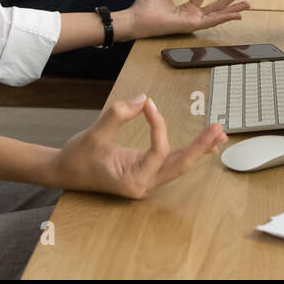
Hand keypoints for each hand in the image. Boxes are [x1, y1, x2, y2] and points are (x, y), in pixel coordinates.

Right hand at [50, 94, 226, 198]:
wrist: (64, 172)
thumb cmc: (77, 157)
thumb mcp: (94, 134)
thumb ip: (118, 115)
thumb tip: (143, 99)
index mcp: (132, 180)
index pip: (158, 151)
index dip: (158, 125)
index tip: (148, 104)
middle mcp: (144, 184)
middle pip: (180, 164)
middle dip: (200, 146)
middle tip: (218, 128)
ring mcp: (147, 180)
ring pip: (179, 164)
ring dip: (199, 149)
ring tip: (219, 134)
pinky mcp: (147, 171)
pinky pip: (172, 162)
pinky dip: (189, 151)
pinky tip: (206, 144)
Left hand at [126, 0, 249, 38]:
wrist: (136, 18)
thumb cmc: (146, 5)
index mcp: (187, 8)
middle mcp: (193, 15)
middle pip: (218, 5)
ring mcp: (193, 21)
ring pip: (218, 14)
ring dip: (233, 8)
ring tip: (248, 3)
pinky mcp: (191, 25)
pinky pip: (211, 20)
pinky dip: (225, 17)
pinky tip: (236, 15)